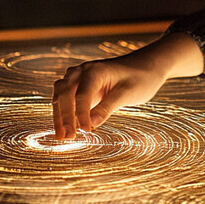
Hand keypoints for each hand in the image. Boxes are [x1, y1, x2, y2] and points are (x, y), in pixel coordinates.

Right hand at [51, 33, 202, 138]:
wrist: (145, 66)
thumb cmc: (140, 78)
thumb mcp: (128, 93)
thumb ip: (108, 107)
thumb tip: (91, 124)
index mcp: (96, 70)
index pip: (82, 94)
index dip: (81, 114)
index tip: (84, 132)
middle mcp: (83, 71)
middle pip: (65, 93)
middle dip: (64, 116)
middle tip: (68, 137)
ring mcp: (79, 77)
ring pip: (60, 95)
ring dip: (59, 115)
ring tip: (62, 137)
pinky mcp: (80, 86)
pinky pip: (65, 99)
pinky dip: (63, 113)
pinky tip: (65, 129)